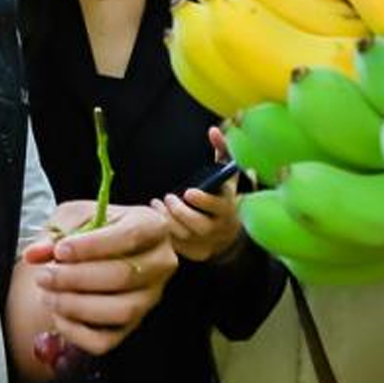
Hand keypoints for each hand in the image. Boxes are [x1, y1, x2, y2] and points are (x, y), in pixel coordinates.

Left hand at [22, 201, 175, 355]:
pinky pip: (107, 340)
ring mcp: (149, 298)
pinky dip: (77, 332)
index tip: (60, 250)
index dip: (92, 246)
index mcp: (152, 226)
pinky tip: (57, 315)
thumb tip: (34, 253)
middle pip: (124, 275)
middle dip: (76, 278)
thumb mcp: (73, 218)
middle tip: (44, 276)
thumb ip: (54, 234)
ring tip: (47, 295)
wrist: (95, 253)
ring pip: (120, 311)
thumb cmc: (90, 231)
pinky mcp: (133, 326)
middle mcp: (160, 263)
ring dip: (77, 305)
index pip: (130, 237)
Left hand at [155, 128, 244, 263]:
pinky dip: (163, 232)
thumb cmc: (224, 195)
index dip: (203, 201)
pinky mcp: (193, 252)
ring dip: (167, 220)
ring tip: (156, 205)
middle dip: (180, 212)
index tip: (189, 191)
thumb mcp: (227, 174)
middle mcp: (218, 229)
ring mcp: (205, 243)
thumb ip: (222, 151)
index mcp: (227, 209)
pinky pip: (175, 246)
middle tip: (168, 197)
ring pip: (184, 236)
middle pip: (199, 226)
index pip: (218, 208)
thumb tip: (213, 130)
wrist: (229, 232)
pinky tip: (155, 217)